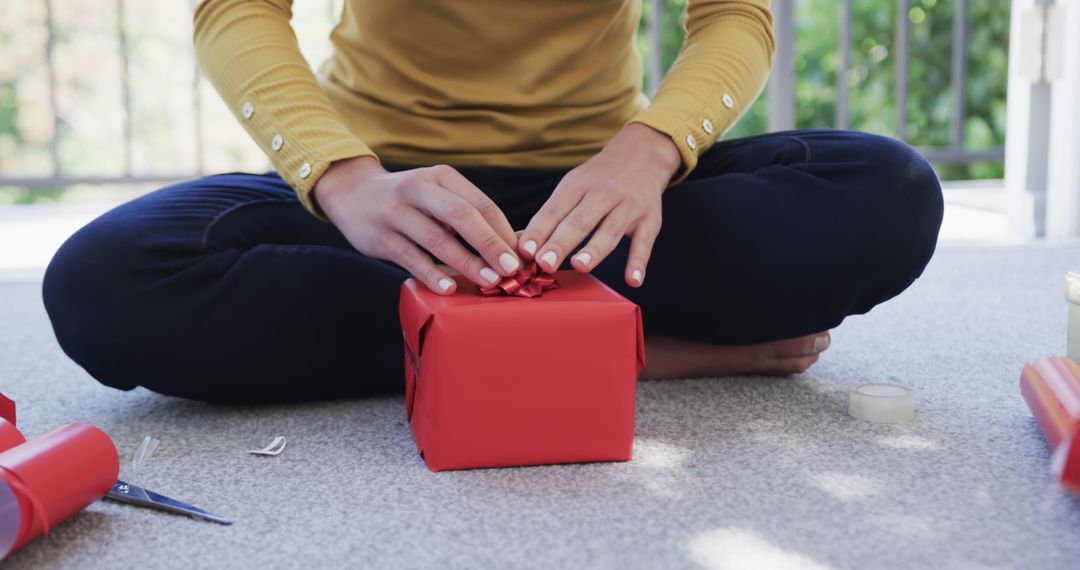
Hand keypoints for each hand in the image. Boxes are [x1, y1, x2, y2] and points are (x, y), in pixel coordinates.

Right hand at [313, 156, 520, 294]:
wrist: (351, 193)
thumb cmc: (409, 199)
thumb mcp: (437, 193)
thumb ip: (467, 214)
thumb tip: (510, 246)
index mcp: (442, 177)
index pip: (480, 204)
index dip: (503, 231)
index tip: (522, 256)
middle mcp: (419, 189)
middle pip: (461, 216)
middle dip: (490, 244)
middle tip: (511, 269)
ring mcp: (396, 212)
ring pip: (436, 239)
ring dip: (465, 263)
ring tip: (489, 282)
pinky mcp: (380, 236)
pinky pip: (410, 258)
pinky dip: (431, 274)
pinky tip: (449, 288)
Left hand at [518, 123, 680, 287]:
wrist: (642, 154)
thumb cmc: (598, 179)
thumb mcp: (572, 186)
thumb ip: (549, 217)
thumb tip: (519, 245)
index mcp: (577, 185)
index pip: (554, 210)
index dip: (539, 230)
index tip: (524, 251)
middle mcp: (603, 194)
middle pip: (580, 220)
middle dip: (561, 242)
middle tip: (544, 263)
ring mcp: (628, 206)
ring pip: (610, 230)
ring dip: (595, 249)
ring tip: (579, 266)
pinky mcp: (650, 220)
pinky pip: (644, 242)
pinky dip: (639, 262)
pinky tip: (633, 281)